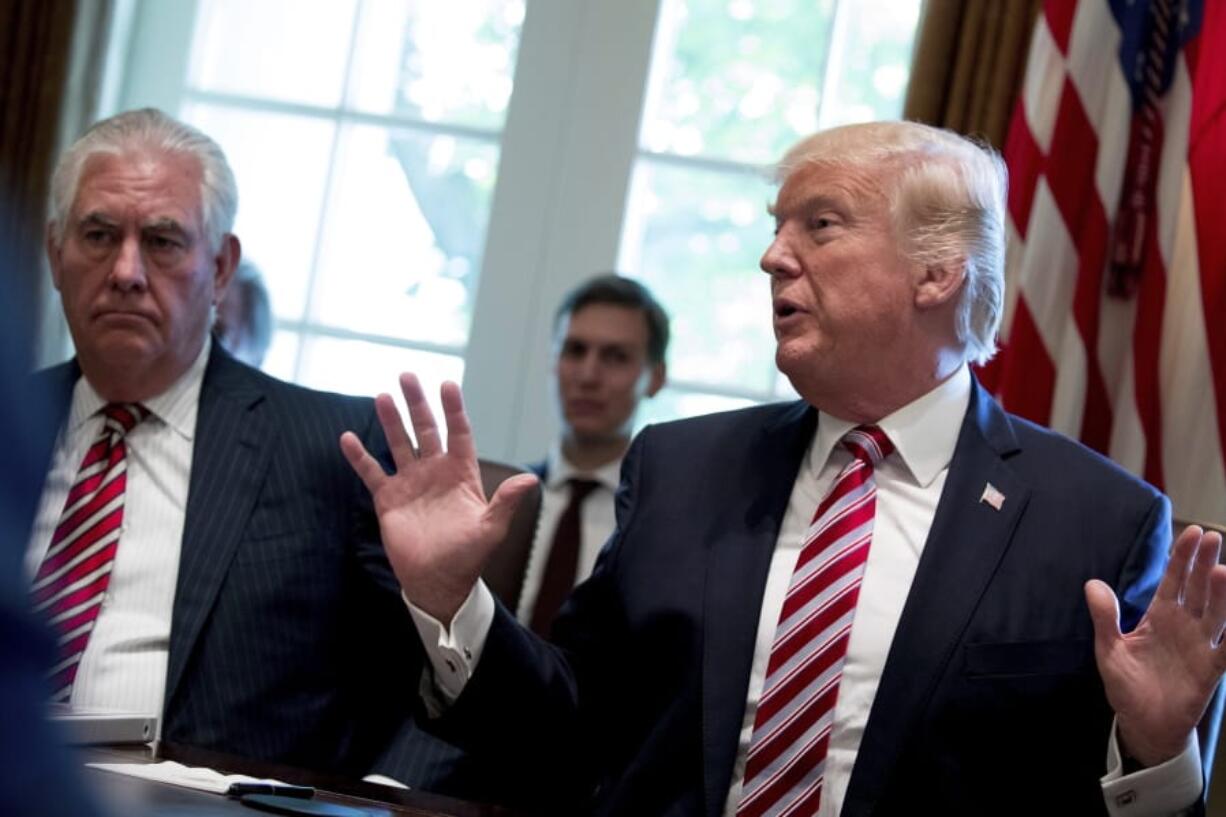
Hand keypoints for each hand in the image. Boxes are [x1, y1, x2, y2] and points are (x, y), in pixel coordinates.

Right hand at [340, 373, 537, 622]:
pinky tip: (347, 438)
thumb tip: (531, 479)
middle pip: (426, 430)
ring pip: (399, 444)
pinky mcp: (389, 499)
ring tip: (383, 397)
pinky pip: (372, 472)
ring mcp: (411, 483)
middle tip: (407, 376)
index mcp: (461, 474)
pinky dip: (360, 457)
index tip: (448, 385)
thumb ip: (506, 502)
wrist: (438, 582)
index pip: (459, 433)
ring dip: (391, 422)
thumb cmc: (469, 557)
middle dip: (417, 404)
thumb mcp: (491, 529)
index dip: (454, 410)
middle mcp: (435, 472)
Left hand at [1086, 525, 1225, 765]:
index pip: (1174, 580)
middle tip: (1212, 536)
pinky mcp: (1210, 670)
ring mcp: (1199, 646)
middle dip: (1204, 563)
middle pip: (1197, 589)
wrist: (1142, 723)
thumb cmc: (1126, 685)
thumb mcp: (1108, 649)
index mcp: (1159, 616)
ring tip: (1224, 571)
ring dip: (1221, 594)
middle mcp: (1184, 626)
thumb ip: (1104, 617)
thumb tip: (1091, 583)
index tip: (1191, 532)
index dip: (1182, 557)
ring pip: (1216, 614)